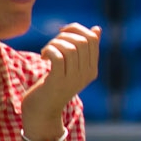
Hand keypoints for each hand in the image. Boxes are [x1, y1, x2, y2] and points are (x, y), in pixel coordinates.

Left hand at [21, 23, 100, 138]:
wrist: (42, 111)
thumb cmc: (55, 85)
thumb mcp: (72, 66)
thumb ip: (84, 49)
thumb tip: (97, 29)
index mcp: (92, 69)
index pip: (91, 38)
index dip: (75, 29)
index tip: (61, 34)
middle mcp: (87, 74)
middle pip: (81, 41)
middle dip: (63, 35)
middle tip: (52, 45)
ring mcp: (74, 79)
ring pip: (69, 47)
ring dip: (53, 43)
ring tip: (46, 51)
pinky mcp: (58, 82)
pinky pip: (58, 56)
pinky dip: (48, 51)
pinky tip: (43, 57)